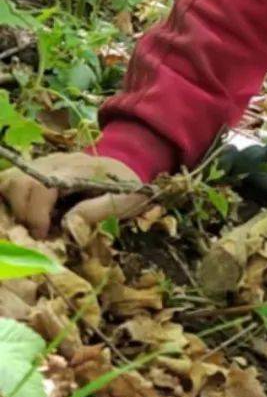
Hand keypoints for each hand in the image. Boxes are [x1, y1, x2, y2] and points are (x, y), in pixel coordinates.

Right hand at [0, 151, 144, 240]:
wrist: (126, 163)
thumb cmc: (125, 187)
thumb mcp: (124, 201)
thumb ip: (97, 211)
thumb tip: (67, 224)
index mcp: (76, 169)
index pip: (41, 186)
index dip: (36, 215)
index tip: (43, 235)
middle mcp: (54, 161)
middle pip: (18, 181)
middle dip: (22, 212)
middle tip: (39, 233)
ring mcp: (42, 163)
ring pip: (9, 179)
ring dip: (14, 205)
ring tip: (31, 223)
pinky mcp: (35, 169)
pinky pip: (9, 180)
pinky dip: (11, 200)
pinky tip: (24, 214)